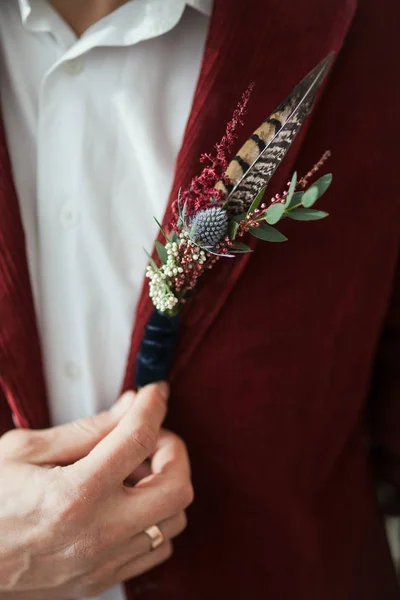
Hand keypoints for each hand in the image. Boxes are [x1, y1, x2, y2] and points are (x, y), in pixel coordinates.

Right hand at [0, 383, 192, 598]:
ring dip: (165, 485)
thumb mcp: (25, 451)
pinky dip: (155, 518)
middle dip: (174, 451)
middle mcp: (98, 533)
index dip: (153, 407)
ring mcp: (103, 562)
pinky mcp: (101, 581)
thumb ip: (86, 429)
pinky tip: (129, 502)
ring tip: (136, 470)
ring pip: (174, 521)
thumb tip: (128, 408)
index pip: (138, 438)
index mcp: (76, 493)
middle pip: (178, 487)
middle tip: (152, 436)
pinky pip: (156, 549)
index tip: (156, 394)